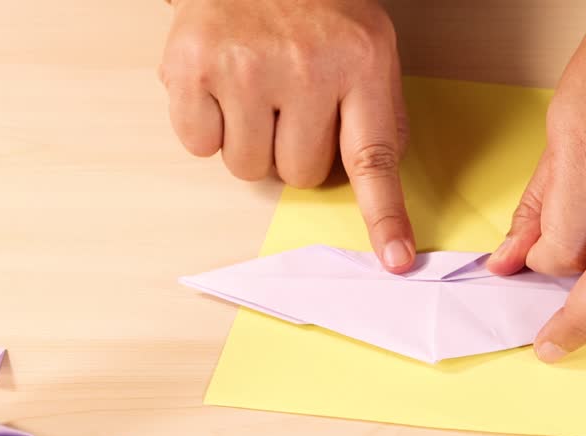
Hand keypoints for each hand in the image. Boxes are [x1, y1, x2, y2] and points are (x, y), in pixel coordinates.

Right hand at [159, 0, 415, 271]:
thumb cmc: (318, 7)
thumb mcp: (371, 48)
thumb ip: (379, 116)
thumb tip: (377, 189)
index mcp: (361, 65)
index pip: (375, 160)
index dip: (385, 217)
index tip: (395, 260)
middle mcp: (304, 69)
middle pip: (299, 175)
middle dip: (294, 153)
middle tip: (291, 107)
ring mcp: (243, 69)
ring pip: (247, 168)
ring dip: (250, 143)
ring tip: (255, 91)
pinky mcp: (190, 68)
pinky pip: (200, 145)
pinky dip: (207, 125)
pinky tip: (221, 86)